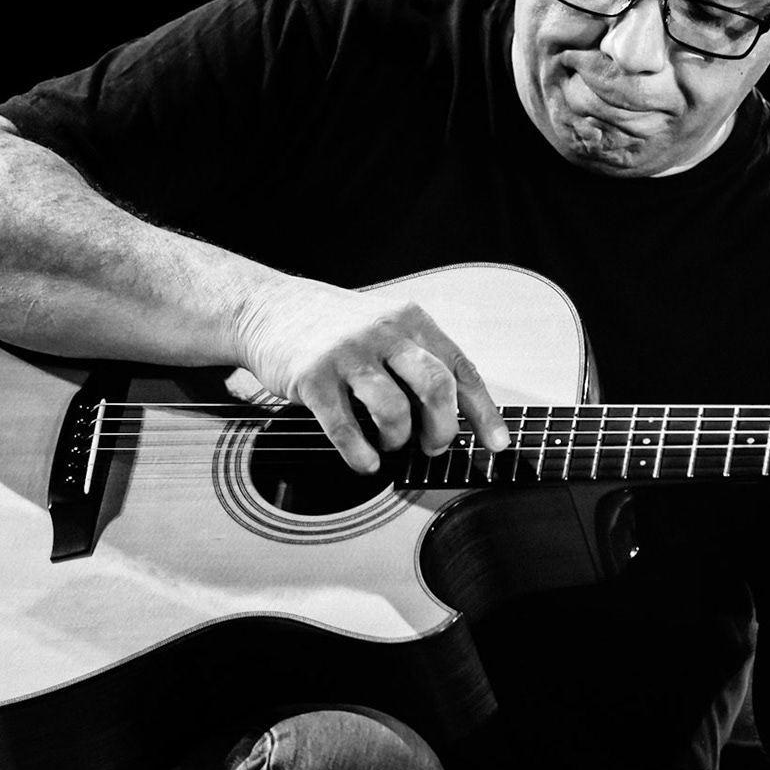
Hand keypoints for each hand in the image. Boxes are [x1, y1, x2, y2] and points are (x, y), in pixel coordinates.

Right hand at [231, 276, 509, 474]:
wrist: (271, 308)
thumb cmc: (338, 328)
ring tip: (390, 444)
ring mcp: (347, 354)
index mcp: (411, 320)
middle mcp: (384, 332)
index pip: (460, 368)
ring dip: (398, 440)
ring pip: (393, 410)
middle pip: (436, 387)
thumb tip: (459, 414)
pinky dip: (361, 454)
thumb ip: (420, 359)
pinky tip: (366, 461)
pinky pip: (344, 428)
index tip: (498, 445)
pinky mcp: (312, 378)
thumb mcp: (387, 327)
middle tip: (433, 446)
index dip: (483, 411)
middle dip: (442, 429)